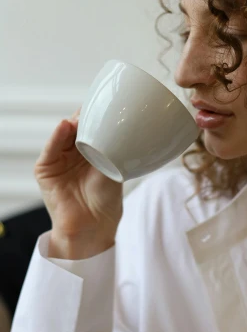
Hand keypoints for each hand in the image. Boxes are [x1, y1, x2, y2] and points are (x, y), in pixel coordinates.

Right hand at [35, 108, 122, 253]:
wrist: (93, 226)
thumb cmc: (106, 201)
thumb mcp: (114, 167)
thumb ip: (111, 146)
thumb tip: (116, 123)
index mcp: (92, 151)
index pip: (92, 128)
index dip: (97, 117)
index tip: (107, 105)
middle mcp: (74, 153)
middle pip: (77, 128)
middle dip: (85, 117)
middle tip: (95, 107)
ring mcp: (59, 160)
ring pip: (63, 135)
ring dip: (72, 123)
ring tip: (82, 116)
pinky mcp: (46, 169)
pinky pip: (51, 149)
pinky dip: (57, 136)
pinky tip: (65, 126)